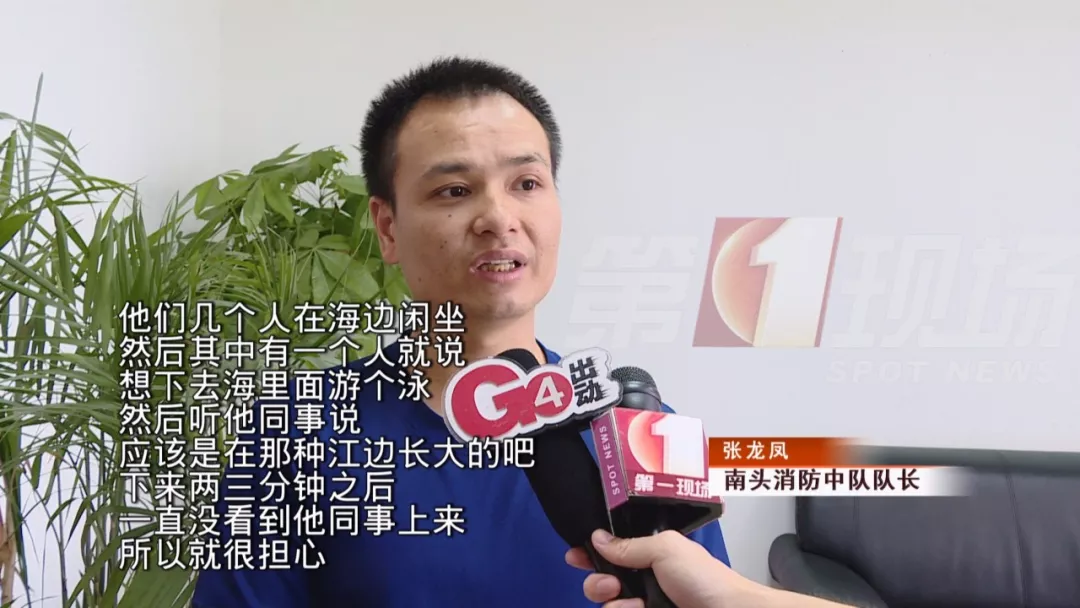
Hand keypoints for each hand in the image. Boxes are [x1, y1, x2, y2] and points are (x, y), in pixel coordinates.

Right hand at [564, 529, 757, 607]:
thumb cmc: (704, 579)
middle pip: (603, 581)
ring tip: (632, 605)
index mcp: (652, 555)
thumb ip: (628, 545)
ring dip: (613, 603)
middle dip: (597, 582)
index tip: (574, 557)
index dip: (591, 553)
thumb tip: (596, 538)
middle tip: (611, 585)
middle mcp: (646, 580)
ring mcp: (647, 604)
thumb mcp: (665, 549)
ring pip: (610, 604)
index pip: (613, 551)